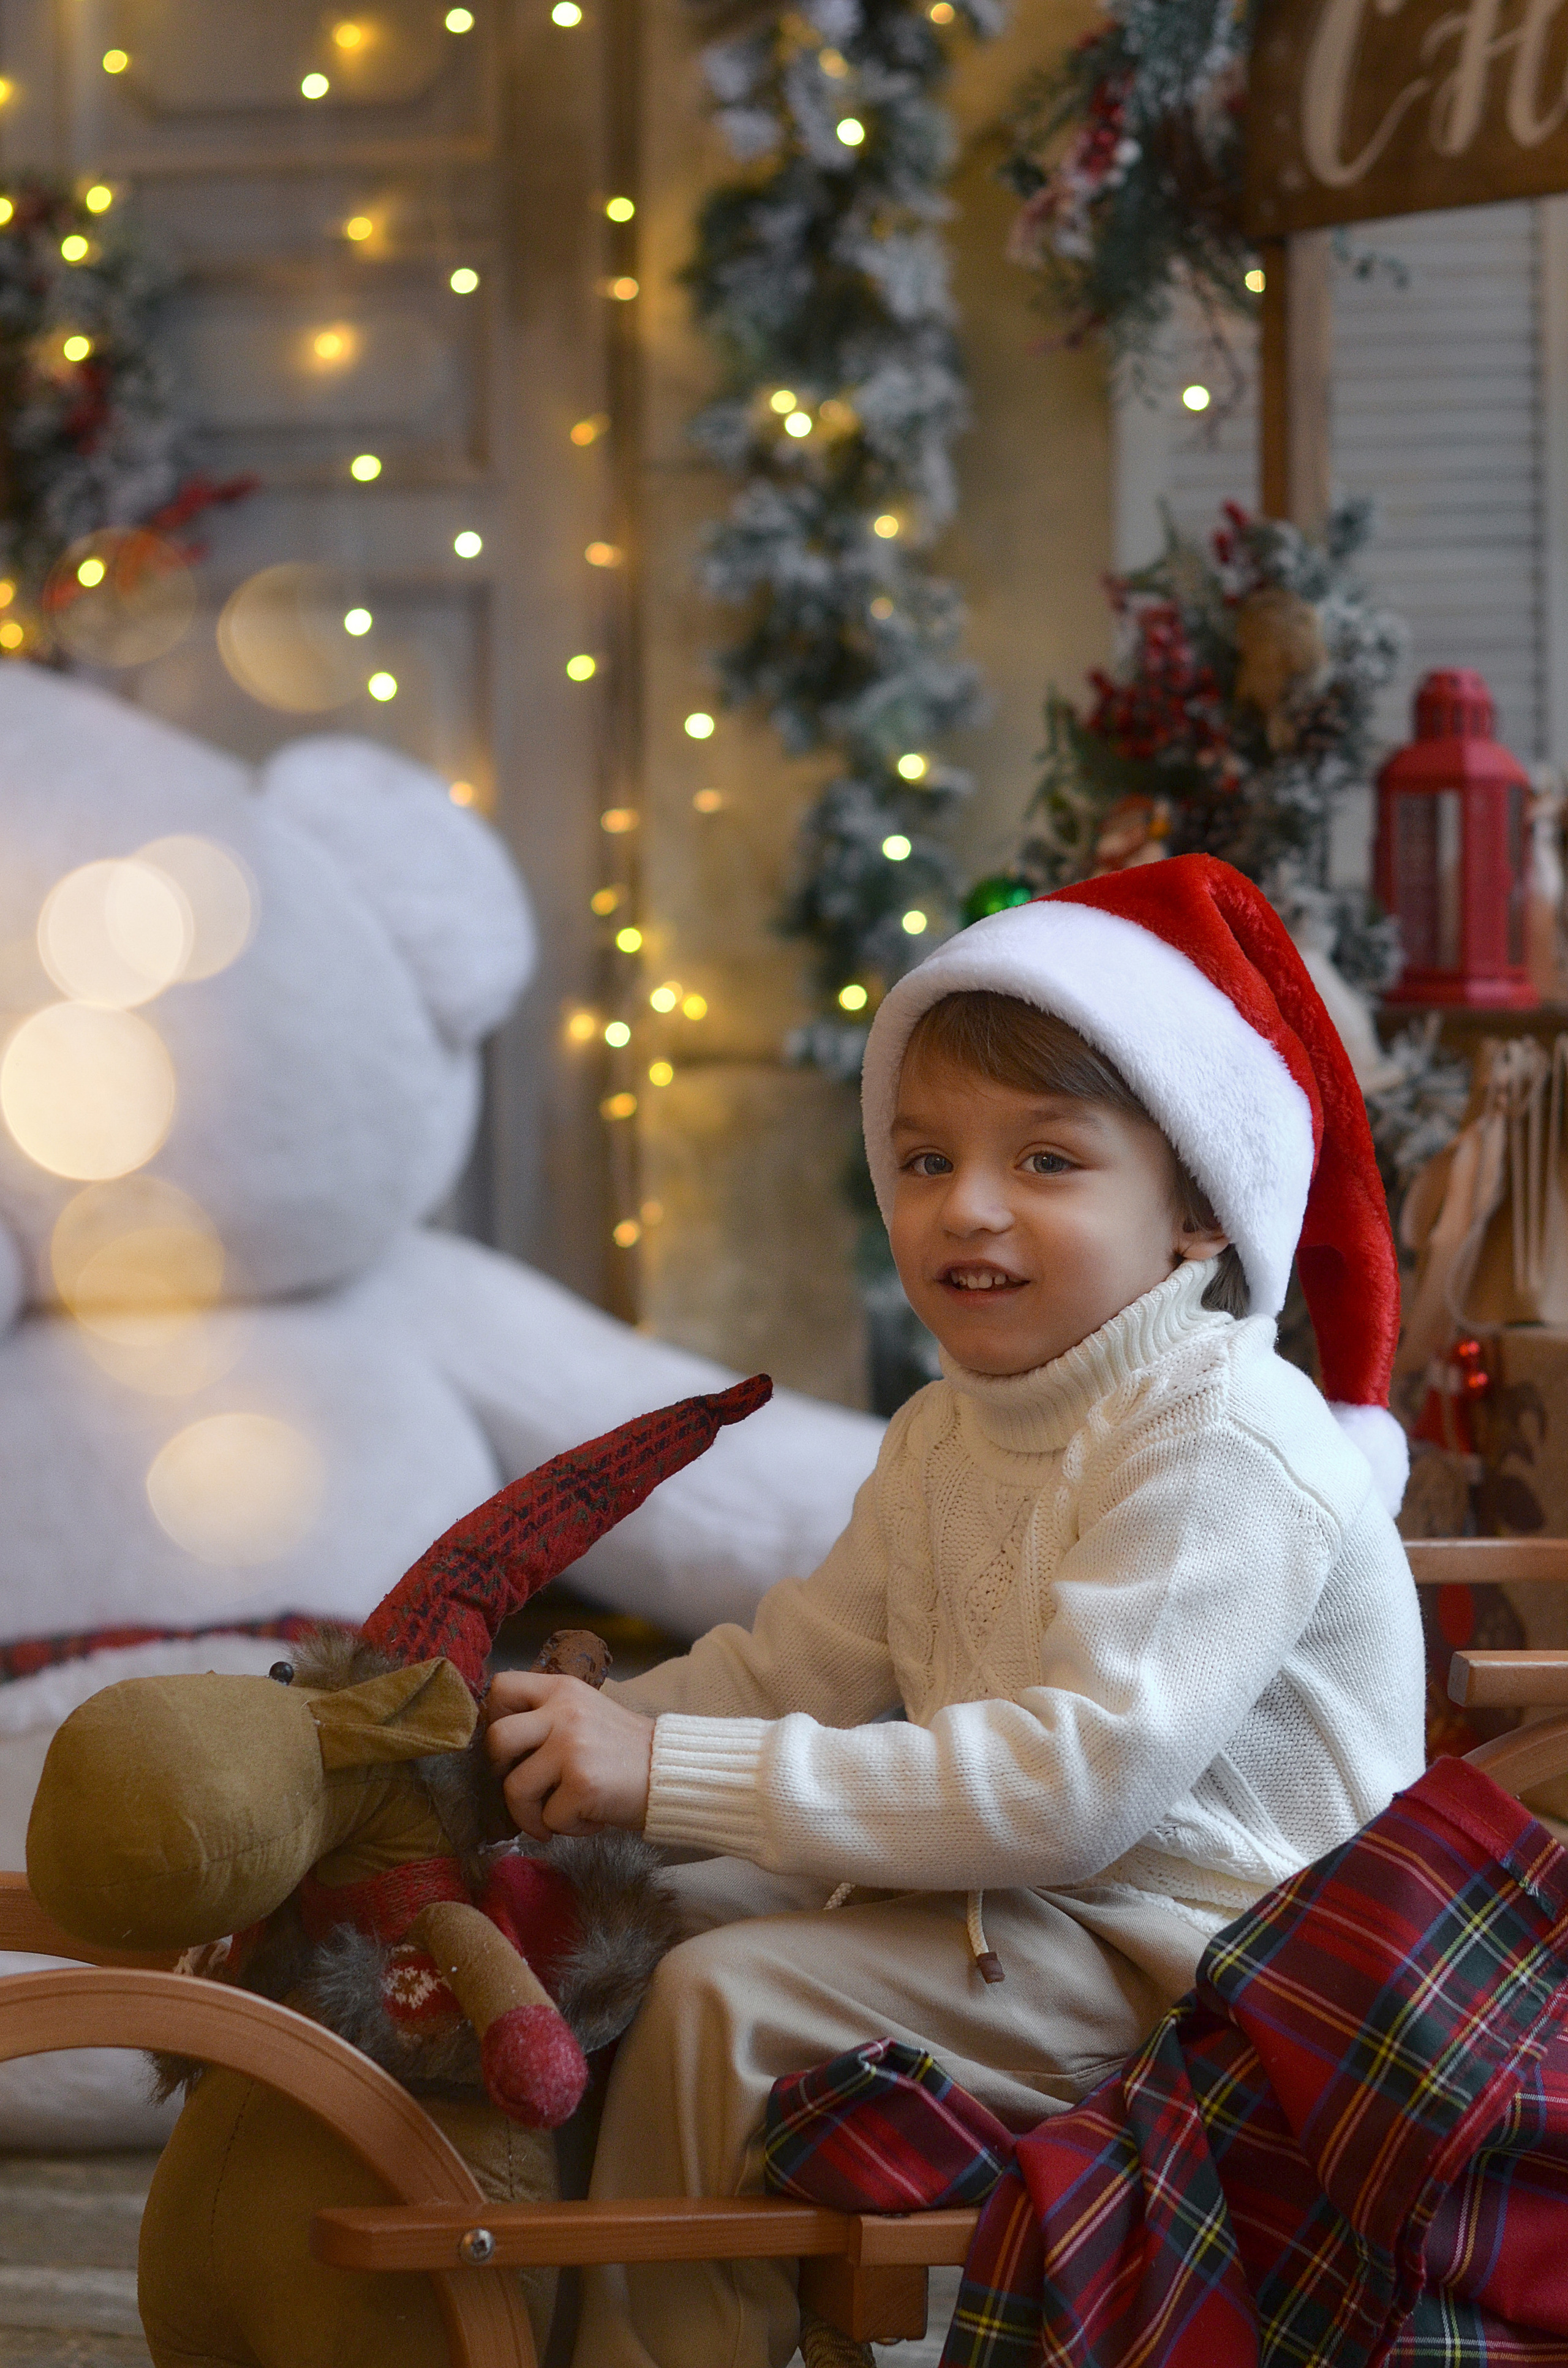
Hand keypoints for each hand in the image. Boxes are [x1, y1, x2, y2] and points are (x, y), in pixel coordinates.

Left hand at [484, 1671, 653, 1839]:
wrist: (673, 1773)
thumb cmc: (623, 1751)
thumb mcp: (585, 1713)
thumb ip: (546, 1718)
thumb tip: (498, 1749)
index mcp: (562, 1689)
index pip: (501, 1686)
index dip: (493, 1718)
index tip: (510, 1746)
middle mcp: (564, 1712)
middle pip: (496, 1739)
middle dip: (502, 1772)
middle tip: (526, 1786)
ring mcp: (572, 1747)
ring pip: (514, 1788)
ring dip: (530, 1814)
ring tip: (556, 1817)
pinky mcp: (582, 1783)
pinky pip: (548, 1818)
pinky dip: (565, 1828)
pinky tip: (588, 1819)